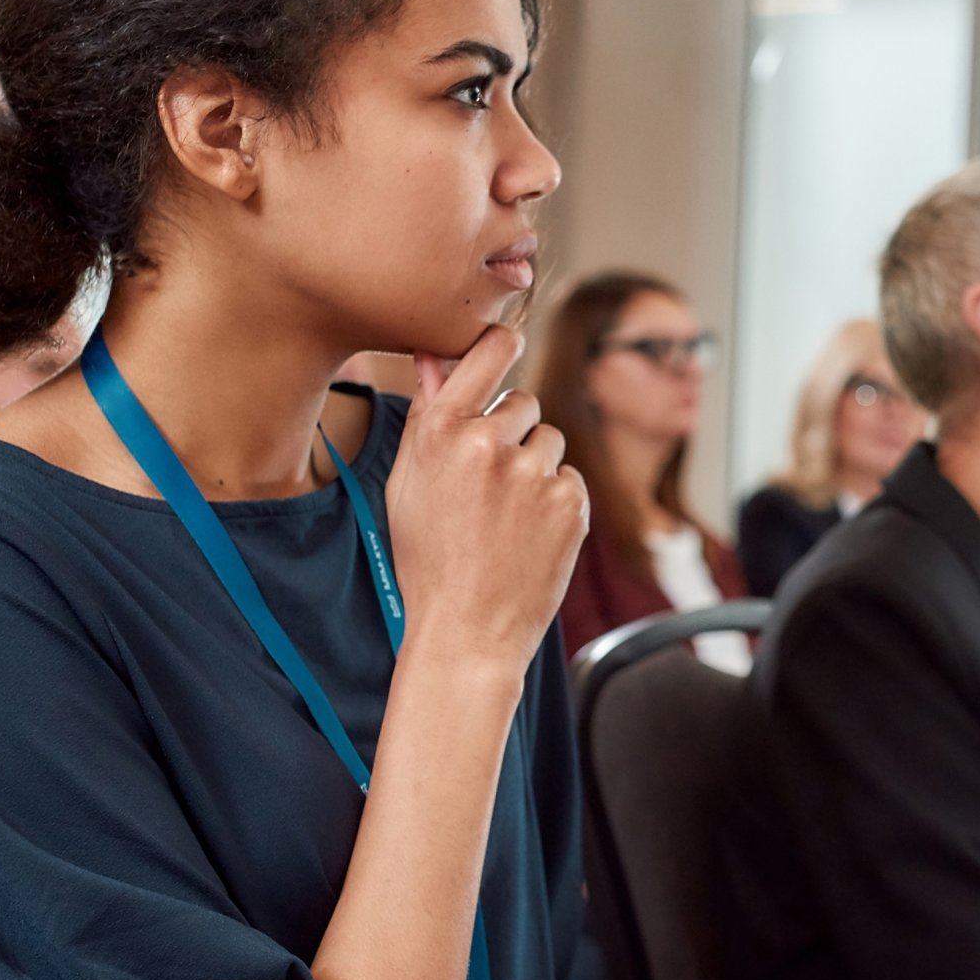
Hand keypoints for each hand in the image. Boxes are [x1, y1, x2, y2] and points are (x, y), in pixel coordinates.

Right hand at [383, 326, 587, 690]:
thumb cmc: (427, 559)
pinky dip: (556, 501)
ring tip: (507, 516)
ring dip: (536, 468)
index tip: (506, 346)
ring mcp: (534, 473)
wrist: (466, 633)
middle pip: (523, 402)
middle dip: (512, 432)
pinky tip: (529, 534)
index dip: (501, 346)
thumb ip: (428, 414)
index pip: (489, 351)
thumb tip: (435, 356)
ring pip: (550, 441)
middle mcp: (488, 443)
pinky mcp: (571, 502)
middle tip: (489, 484)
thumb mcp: (408, 483)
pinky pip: (570, 479)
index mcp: (441, 430)